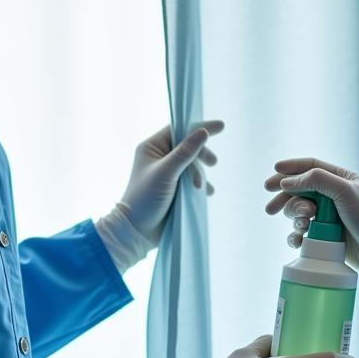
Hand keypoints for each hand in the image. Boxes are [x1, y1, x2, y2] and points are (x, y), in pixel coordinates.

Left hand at [120, 119, 223, 242]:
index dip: (198, 127)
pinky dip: (200, 184)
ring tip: (201, 188)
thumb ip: (185, 152)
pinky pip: (192, 179)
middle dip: (201, 154)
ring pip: (192, 164)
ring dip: (200, 173)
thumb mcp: (166, 172)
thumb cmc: (146, 197)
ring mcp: (167, 172)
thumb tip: (203, 132)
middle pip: (188, 146)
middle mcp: (159, 157)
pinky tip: (205, 193)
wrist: (137, 230)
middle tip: (213, 163)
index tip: (221, 126)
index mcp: (151, 147)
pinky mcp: (173, 187)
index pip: (178, 130)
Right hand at [264, 157, 358, 272]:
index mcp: (340, 179)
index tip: (274, 172)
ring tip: (304, 225)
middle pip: (299, 190)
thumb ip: (316, 180)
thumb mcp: (345, 191)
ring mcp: (327, 216)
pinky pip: (302, 233)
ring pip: (298, 213)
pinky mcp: (324, 236)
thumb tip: (287, 182)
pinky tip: (298, 240)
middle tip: (270, 209)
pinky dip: (296, 236)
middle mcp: (332, 195)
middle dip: (284, 198)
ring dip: (295, 218)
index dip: (290, 169)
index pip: (310, 167)